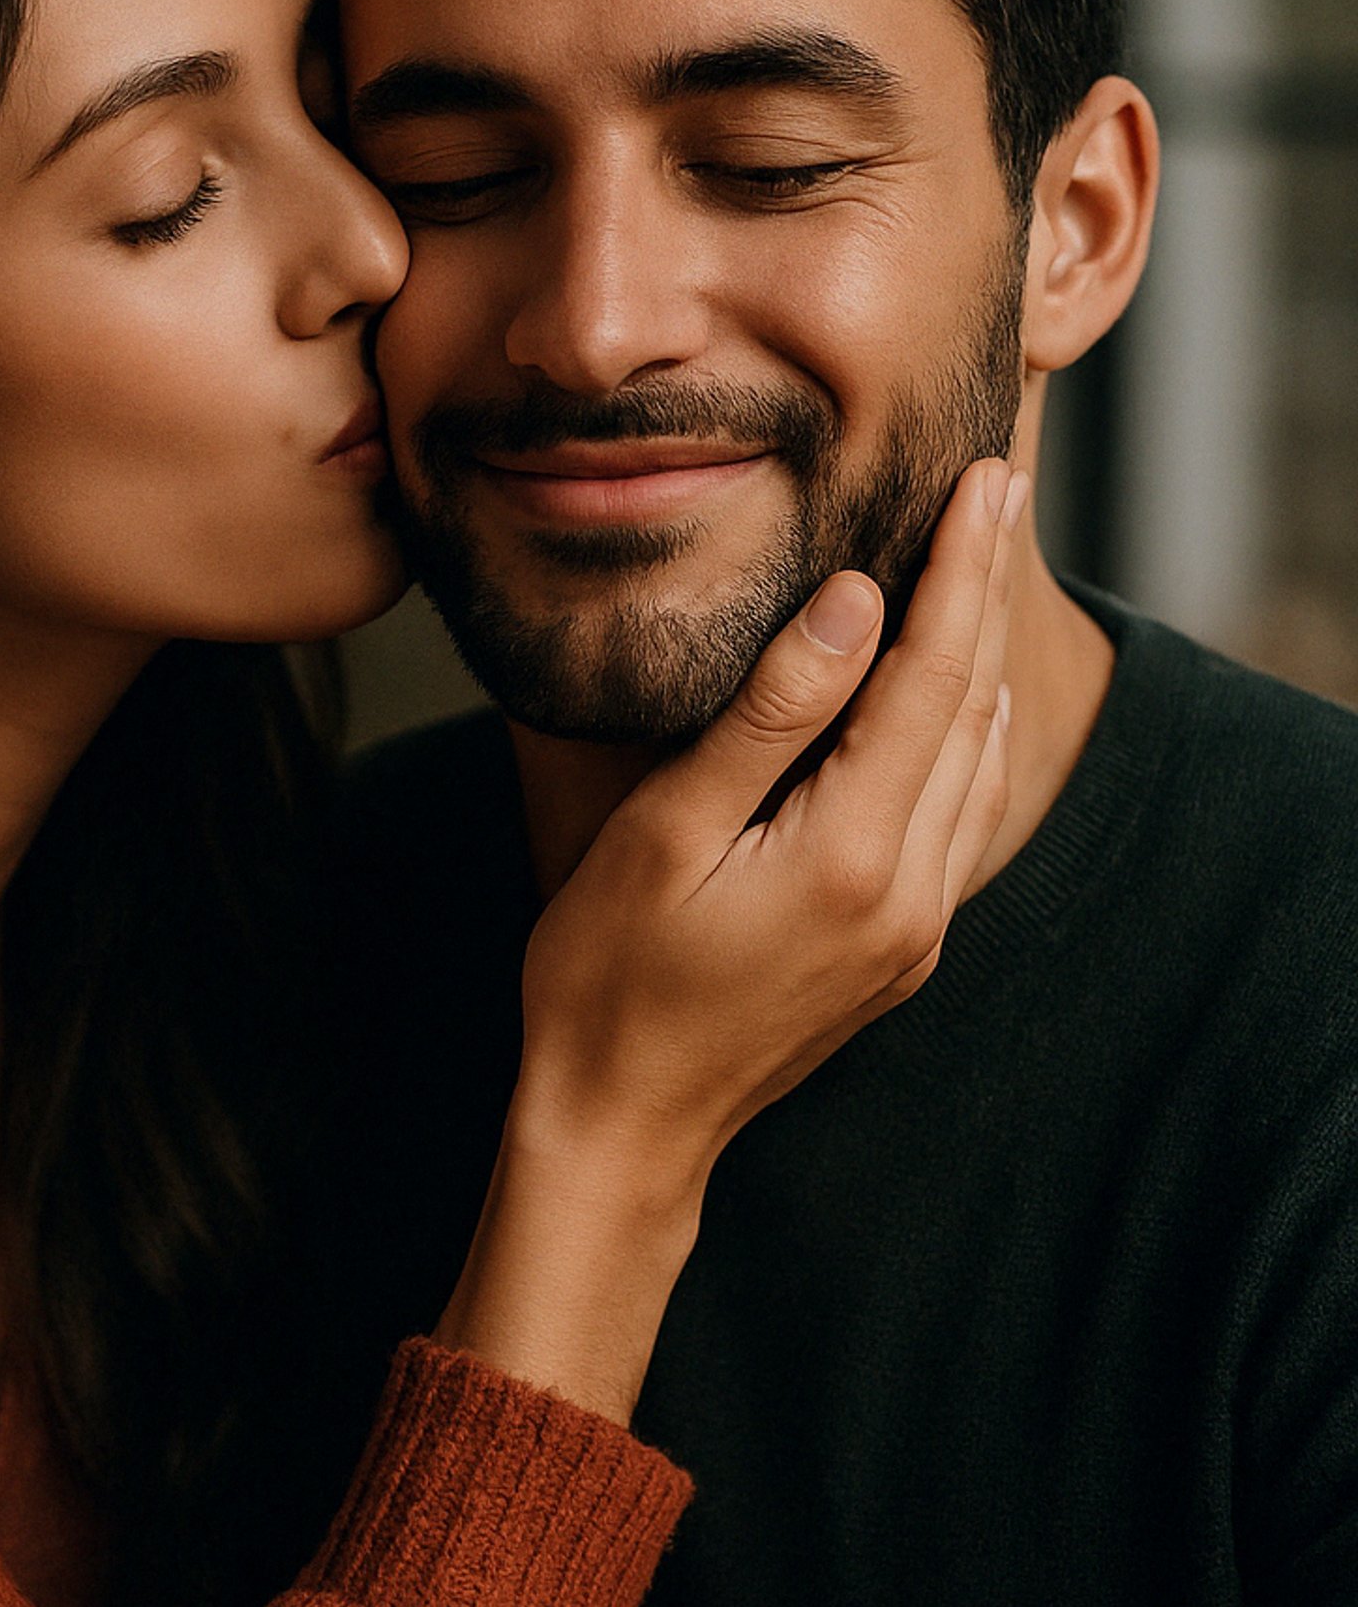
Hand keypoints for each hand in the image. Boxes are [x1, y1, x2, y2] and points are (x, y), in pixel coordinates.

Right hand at [436, 457, 1022, 1422]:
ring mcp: (915, 931)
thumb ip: (771, 714)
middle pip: (971, 709)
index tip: (984, 477)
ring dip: (977, 660)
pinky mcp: (900, 952)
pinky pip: (956, 818)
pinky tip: (954, 698)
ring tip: (978, 567)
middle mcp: (912, 893)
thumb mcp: (667, 830)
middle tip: (1000, 490)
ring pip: (974, 764)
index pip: (930, 675)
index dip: (958, 568)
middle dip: (982, 592)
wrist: (622, 1128)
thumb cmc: (607, 977)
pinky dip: (960, 736)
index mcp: (856, 854)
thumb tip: (857, 604)